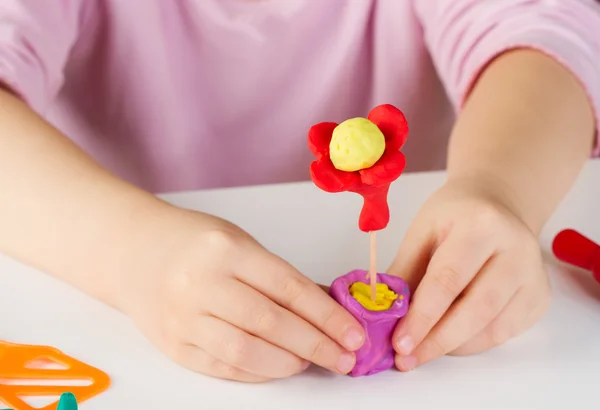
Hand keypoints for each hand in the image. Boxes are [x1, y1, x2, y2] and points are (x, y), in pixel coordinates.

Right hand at [118, 208, 364, 381]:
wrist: (134, 252)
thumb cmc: (194, 243)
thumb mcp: (241, 243)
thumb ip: (280, 277)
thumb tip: (328, 309)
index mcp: (226, 250)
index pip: (288, 287)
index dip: (327, 315)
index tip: (353, 333)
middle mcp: (203, 284)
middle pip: (271, 323)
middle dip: (316, 344)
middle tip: (344, 357)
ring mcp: (184, 317)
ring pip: (246, 352)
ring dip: (288, 362)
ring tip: (312, 361)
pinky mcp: (173, 345)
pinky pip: (223, 368)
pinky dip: (258, 372)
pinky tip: (279, 366)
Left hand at [388, 178, 550, 370]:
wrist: (497, 203)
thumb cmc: (455, 216)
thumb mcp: (422, 231)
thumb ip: (404, 271)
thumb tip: (384, 315)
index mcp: (482, 226)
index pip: (449, 279)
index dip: (422, 316)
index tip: (399, 342)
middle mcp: (517, 250)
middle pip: (477, 308)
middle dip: (437, 340)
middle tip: (407, 358)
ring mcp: (534, 276)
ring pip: (493, 328)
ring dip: (453, 346)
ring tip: (422, 351)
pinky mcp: (540, 297)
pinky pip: (505, 332)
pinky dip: (472, 343)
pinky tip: (448, 340)